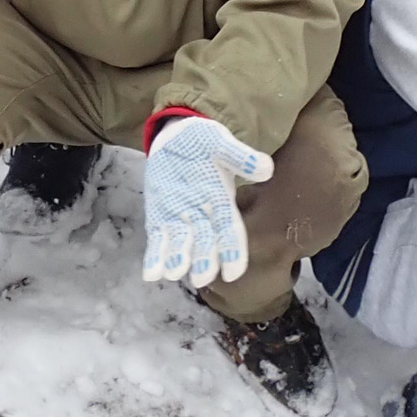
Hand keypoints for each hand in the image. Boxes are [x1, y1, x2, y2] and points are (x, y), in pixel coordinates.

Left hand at [140, 115, 271, 288]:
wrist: (176, 138)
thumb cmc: (203, 141)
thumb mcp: (221, 143)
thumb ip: (240, 156)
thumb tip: (265, 168)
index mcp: (223, 204)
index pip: (231, 232)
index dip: (233, 252)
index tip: (233, 271)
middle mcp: (204, 218)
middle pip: (206, 245)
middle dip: (204, 262)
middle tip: (201, 278)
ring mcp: (180, 221)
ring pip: (181, 247)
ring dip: (177, 261)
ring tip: (174, 273)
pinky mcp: (160, 220)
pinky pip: (158, 242)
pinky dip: (155, 258)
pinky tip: (151, 274)